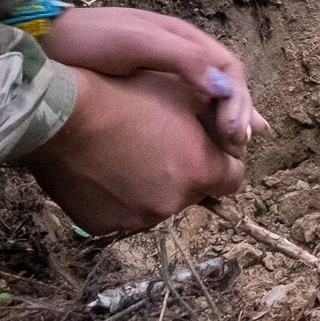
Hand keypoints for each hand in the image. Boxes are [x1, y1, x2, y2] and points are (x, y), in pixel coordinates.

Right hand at [21, 66, 245, 234]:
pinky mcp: (105, 227)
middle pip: (194, 191)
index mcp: (199, 171)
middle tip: (161, 142)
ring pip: (159, 203)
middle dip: (186, 170)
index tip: (207, 142)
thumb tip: (254, 129)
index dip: (223, 158)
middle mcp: (172, 203)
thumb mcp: (186, 95)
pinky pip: (124, 214)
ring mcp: (137, 219)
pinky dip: (121, 197)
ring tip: (130, 151)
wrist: (64, 113)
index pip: (232, 178)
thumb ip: (225, 116)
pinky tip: (108, 168)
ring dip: (153, 184)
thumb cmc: (127, 94)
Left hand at [37, 7, 266, 156]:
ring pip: (206, 103)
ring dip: (222, 126)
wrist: (43, 45)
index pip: (230, 71)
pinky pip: (181, 114)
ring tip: (232, 152)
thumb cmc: (89, 41)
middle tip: (235, 147)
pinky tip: (198, 151)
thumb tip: (222, 88)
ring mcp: (165, 77)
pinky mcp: (144, 96)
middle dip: (236, 117)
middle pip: (224, 89)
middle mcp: (183, 58)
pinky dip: (196, 132)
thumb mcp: (135, 42)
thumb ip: (180, 58)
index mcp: (185, 41)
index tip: (231, 132)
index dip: (238, 101)